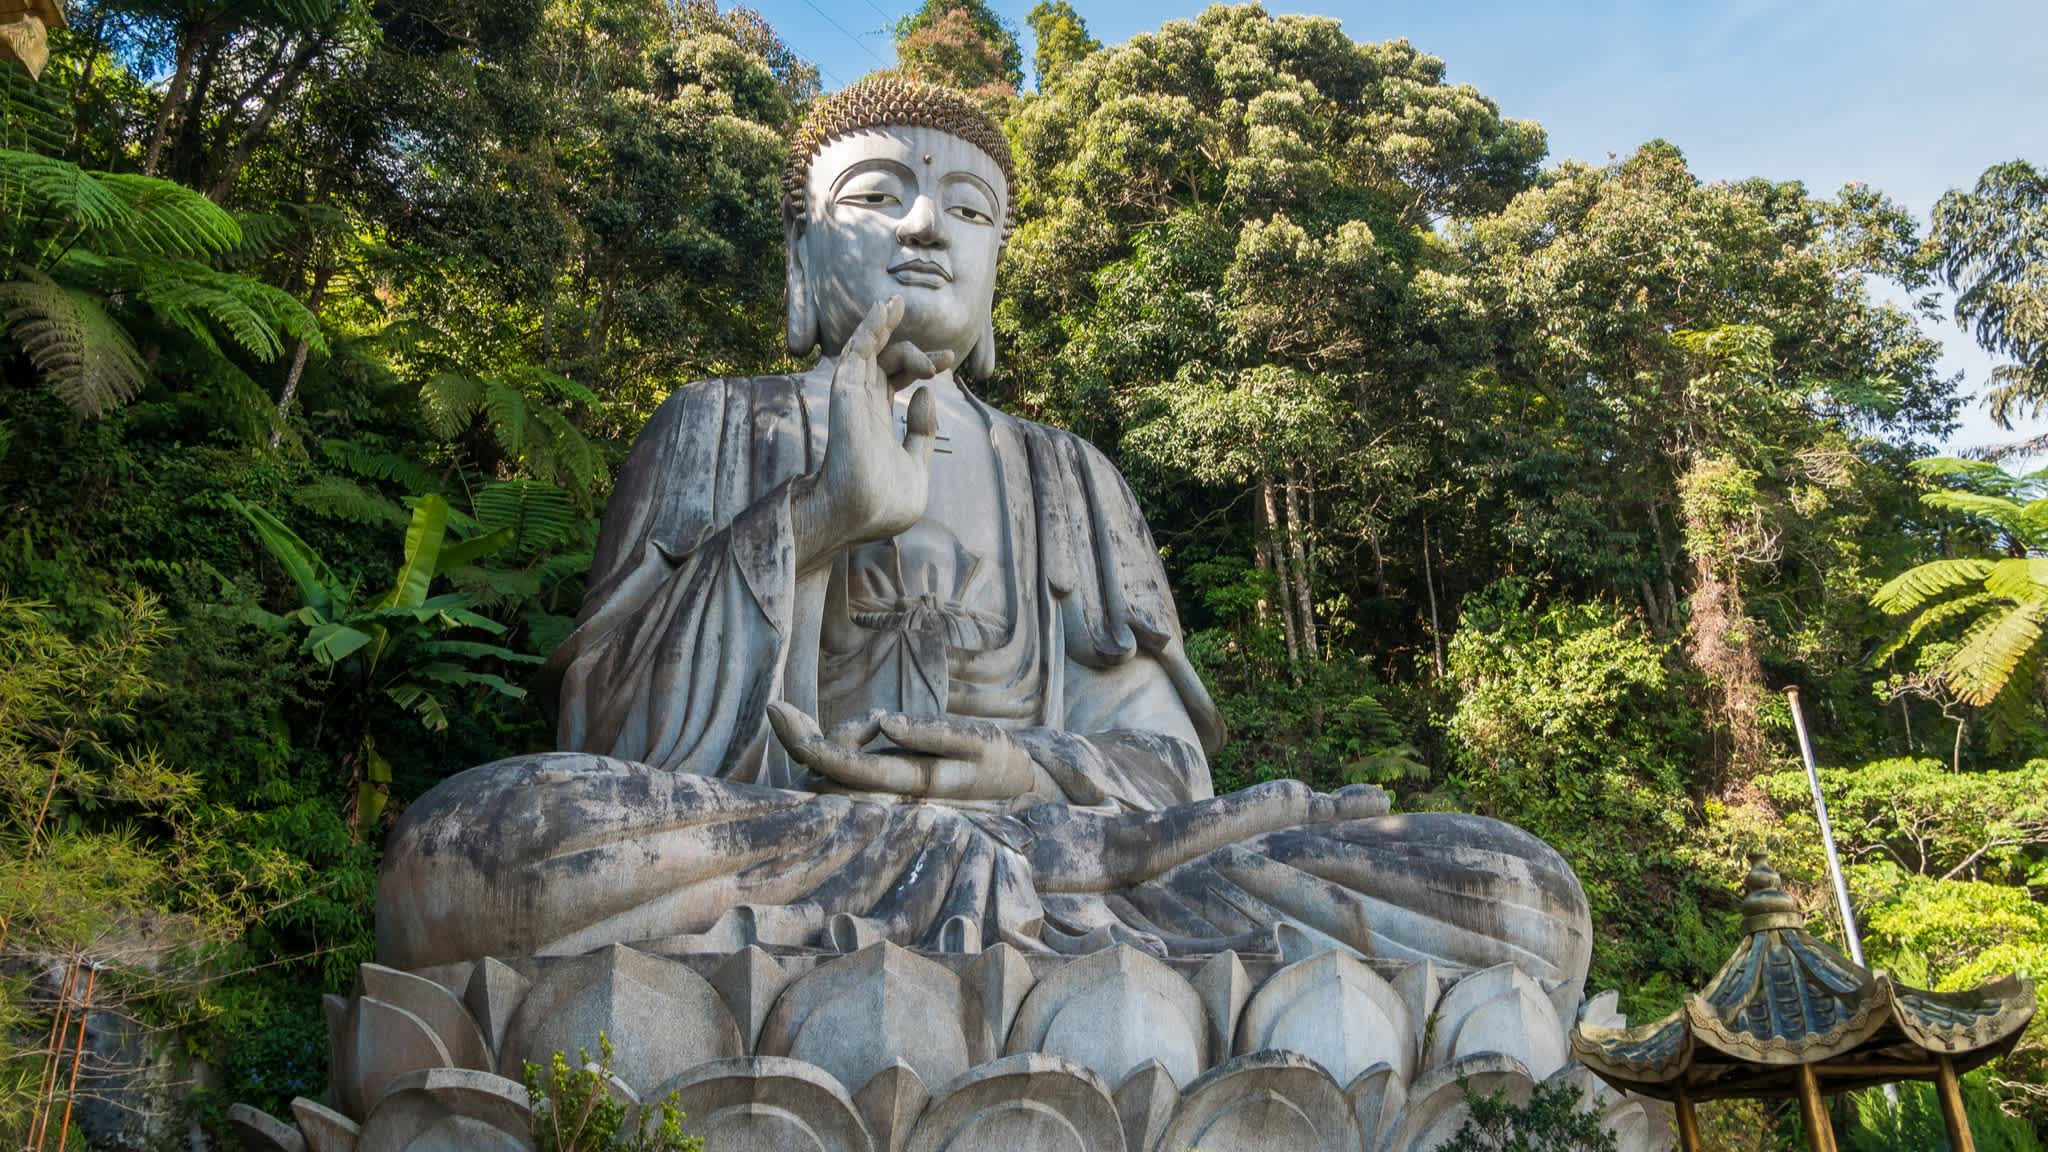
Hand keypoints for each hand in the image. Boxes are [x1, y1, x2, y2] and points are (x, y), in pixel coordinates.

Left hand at [766, 703, 1036, 802]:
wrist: (1025, 791)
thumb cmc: (1003, 762)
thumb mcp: (980, 741)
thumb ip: (934, 732)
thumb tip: (887, 723)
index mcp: (914, 786)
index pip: (847, 767)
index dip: (809, 742)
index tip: (777, 711)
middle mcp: (895, 799)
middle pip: (829, 779)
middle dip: (802, 742)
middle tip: (779, 711)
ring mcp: (890, 797)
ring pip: (837, 777)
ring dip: (826, 743)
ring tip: (863, 722)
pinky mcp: (892, 790)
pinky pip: (852, 773)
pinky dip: (846, 745)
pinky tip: (869, 729)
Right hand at [791, 295, 951, 571]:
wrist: (864, 516)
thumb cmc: (884, 503)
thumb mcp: (916, 466)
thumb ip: (922, 432)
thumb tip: (927, 395)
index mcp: (877, 421)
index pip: (897, 380)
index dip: (921, 365)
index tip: (948, 361)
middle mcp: (863, 406)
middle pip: (884, 362)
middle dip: (914, 350)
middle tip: (945, 355)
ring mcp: (854, 399)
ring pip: (867, 350)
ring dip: (883, 325)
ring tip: (896, 302)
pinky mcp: (847, 394)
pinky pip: (857, 353)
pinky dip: (870, 329)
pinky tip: (883, 309)